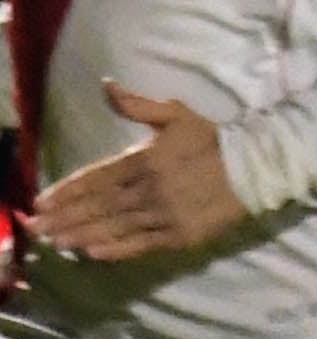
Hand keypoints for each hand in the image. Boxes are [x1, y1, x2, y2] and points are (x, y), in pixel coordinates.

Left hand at [31, 81, 248, 260]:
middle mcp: (150, 189)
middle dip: (66, 217)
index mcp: (144, 159)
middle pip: (99, 206)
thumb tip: (106, 85)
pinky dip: (118, 249)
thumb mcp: (176, 114)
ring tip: (57, 243)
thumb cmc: (212, 140)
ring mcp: (166, 215)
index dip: (66, 191)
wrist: (256, 168)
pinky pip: (144, 244)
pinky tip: (94, 253)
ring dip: (83, 235)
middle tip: (38, 229)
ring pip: (116, 227)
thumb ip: (137, 104)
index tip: (41, 202)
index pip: (96, 178)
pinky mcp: (183, 235)